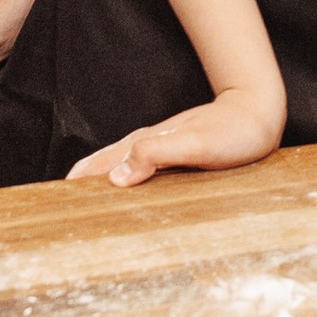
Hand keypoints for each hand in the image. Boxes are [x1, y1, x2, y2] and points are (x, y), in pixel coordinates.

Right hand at [67, 78, 285, 188]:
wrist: (260, 112)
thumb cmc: (233, 132)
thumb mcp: (195, 145)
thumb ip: (157, 154)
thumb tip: (115, 176)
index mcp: (147, 143)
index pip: (102, 164)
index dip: (80, 178)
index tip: (56, 197)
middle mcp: (149, 143)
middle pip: (104, 162)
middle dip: (81, 181)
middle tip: (58, 204)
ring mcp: (160, 147)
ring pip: (120, 164)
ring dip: (98, 179)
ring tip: (80, 197)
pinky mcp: (175, 154)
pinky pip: (138, 168)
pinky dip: (121, 178)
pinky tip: (123, 186)